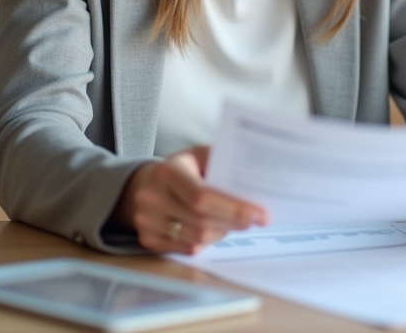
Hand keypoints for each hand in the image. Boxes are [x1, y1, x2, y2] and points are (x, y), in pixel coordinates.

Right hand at [113, 146, 267, 254]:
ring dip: (221, 232)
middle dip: (233, 222)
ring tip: (231, 221)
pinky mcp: (147, 238)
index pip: (201, 197)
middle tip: (254, 219)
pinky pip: (187, 249)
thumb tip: (257, 183)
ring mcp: (146, 220)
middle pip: (202, 221)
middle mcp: (151, 196)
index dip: (233, 208)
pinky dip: (206, 242)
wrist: (149, 181)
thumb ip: (224, 166)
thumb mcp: (202, 156)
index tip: (259, 214)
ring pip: (197, 239)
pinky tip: (213, 228)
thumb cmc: (185, 168)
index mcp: (167, 171)